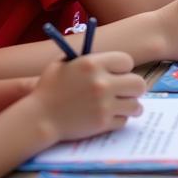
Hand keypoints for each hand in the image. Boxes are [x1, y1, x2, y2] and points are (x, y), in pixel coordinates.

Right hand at [31, 51, 145, 142]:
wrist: (39, 118)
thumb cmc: (49, 89)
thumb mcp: (63, 63)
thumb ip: (86, 56)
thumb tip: (105, 54)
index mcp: (94, 63)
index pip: (127, 62)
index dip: (124, 67)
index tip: (119, 73)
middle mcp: (102, 83)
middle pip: (138, 83)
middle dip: (134, 87)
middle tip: (128, 90)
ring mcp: (104, 105)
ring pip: (135, 105)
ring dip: (131, 105)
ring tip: (126, 105)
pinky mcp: (102, 123)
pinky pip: (123, 121)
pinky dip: (119, 119)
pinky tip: (111, 117)